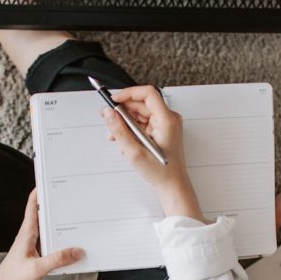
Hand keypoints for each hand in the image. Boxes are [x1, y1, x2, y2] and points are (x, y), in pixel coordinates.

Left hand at [0, 190, 83, 279]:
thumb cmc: (12, 278)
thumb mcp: (38, 269)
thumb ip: (58, 259)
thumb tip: (77, 251)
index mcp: (26, 233)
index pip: (33, 206)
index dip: (39, 192)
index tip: (48, 180)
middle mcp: (28, 236)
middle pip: (41, 214)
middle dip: (53, 205)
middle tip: (66, 196)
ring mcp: (30, 244)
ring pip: (46, 228)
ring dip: (56, 223)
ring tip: (71, 217)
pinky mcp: (33, 253)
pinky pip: (47, 241)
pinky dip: (57, 238)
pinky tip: (66, 244)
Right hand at [102, 85, 203, 220]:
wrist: (172, 186)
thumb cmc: (161, 172)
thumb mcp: (134, 152)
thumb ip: (119, 130)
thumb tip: (108, 113)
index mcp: (167, 120)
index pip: (147, 93)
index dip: (128, 93)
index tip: (114, 100)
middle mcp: (168, 119)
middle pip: (142, 103)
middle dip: (123, 111)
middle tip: (109, 119)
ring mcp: (165, 124)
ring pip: (140, 113)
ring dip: (125, 122)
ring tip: (115, 136)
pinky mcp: (161, 131)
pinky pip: (143, 122)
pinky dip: (132, 129)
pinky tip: (125, 141)